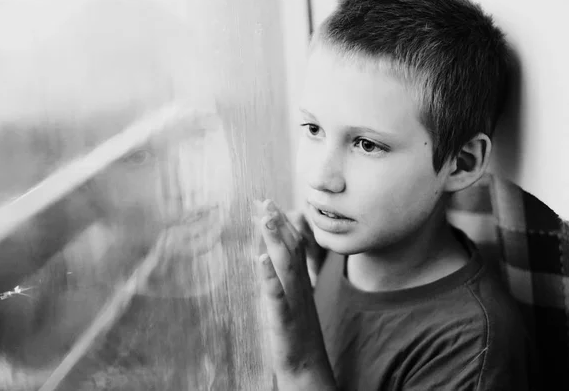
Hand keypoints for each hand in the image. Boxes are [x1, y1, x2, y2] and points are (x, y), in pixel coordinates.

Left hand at [254, 199, 336, 390]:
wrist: (308, 368)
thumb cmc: (298, 335)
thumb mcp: (295, 301)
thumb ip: (288, 278)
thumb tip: (275, 258)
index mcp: (300, 283)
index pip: (294, 247)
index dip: (283, 224)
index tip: (271, 203)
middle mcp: (299, 288)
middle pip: (291, 250)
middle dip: (278, 224)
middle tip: (266, 201)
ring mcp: (294, 303)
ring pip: (285, 266)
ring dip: (275, 241)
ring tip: (266, 219)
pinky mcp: (285, 320)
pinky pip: (277, 296)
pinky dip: (269, 276)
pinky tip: (260, 259)